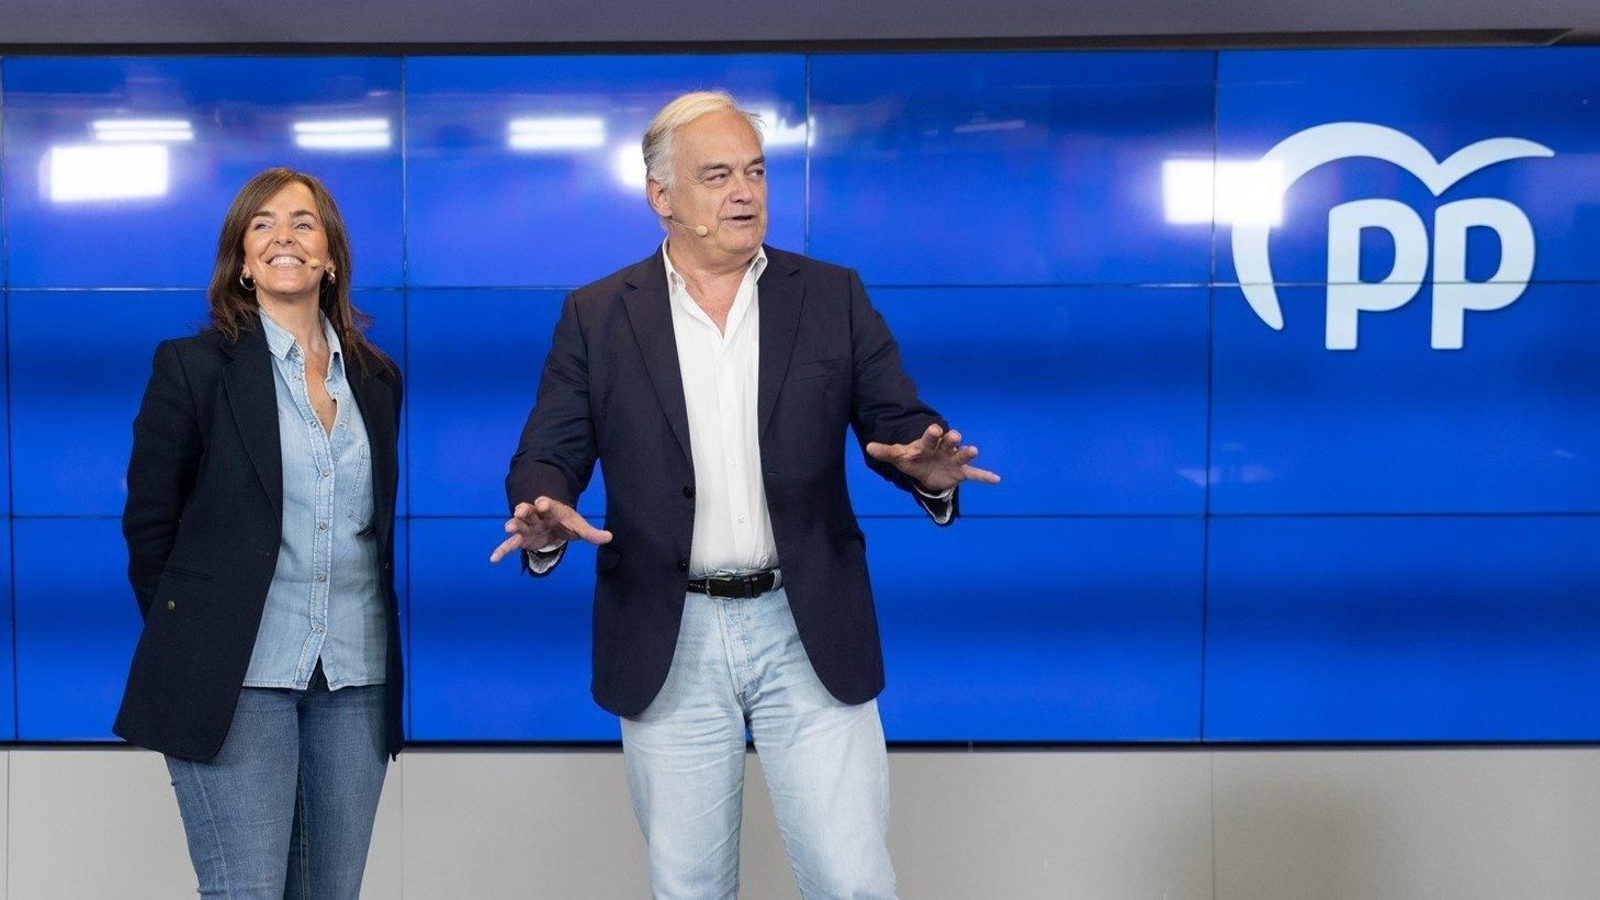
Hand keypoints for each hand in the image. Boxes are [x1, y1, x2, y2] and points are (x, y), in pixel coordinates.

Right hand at [489, 496, 612, 562]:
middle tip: (520, 511)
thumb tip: (609, 537)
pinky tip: (494, 559)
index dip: (544, 503)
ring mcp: (527, 527)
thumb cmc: (566, 522)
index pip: (546, 504)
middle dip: (524, 511)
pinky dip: (502, 551)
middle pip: (528, 510)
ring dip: (513, 525)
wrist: (554, 525)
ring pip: (518, 524)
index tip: (543, 504)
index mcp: (550, 509)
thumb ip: (591, 532)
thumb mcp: (579, 526)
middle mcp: (536, 516)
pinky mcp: (521, 540)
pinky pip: (510, 545)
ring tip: (508, 528)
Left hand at [864, 423, 999, 493]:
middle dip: (951, 439)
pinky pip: (974, 474)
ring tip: (974, 450)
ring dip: (967, 452)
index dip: (932, 433)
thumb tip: (868, 447)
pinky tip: (996, 479)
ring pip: (962, 455)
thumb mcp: (899, 456)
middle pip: (949, 442)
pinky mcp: (960, 472)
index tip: (936, 429)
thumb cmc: (913, 458)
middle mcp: (943, 448)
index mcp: (928, 443)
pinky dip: (984, 476)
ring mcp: (953, 460)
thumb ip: (886, 451)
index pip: (930, 437)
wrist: (926, 468)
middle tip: (954, 436)